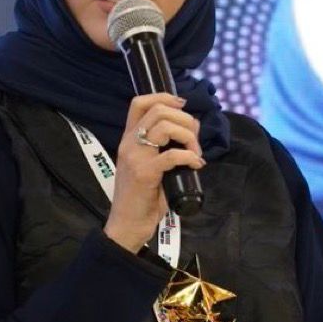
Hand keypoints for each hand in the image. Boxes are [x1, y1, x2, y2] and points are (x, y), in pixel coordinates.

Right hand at [103, 93, 204, 253]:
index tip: (182, 105)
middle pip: (159, 110)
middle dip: (185, 120)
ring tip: (195, 153)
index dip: (163, 96)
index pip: (139, 102)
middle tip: (194, 140)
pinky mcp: (145, 173)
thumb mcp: (147, 166)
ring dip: (189, 137)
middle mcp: (129, 143)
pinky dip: (190, 156)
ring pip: (165, 127)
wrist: (126, 224)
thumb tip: (189, 136)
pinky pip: (173, 155)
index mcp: (128, 138)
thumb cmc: (141, 197)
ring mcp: (135, 157)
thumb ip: (161, 149)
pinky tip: (196, 165)